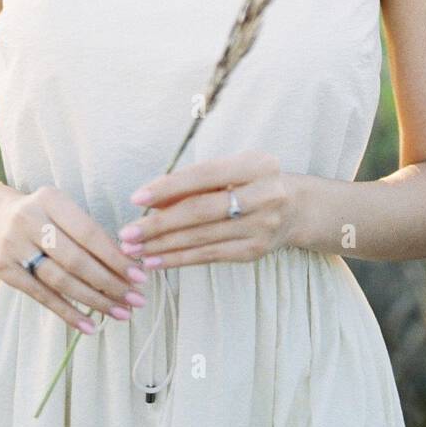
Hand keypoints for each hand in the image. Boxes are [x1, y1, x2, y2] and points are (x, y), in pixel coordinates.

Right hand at [0, 185, 148, 333]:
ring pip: (60, 281)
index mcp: (51, 200)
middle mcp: (29, 220)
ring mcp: (14, 246)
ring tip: (120, 313)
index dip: (116, 257)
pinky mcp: (5, 271)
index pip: (89, 233)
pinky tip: (89, 326)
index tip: (140, 276)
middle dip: (110, 283)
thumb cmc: (42, 216)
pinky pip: (41, 296)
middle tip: (136, 300)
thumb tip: (129, 265)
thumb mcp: (62, 210)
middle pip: (75, 260)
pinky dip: (68, 313)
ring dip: (94, 301)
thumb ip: (89, 233)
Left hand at [118, 150, 295, 268]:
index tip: (136, 199)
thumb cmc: (252, 182)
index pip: (203, 176)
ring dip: (162, 246)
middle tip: (128, 233)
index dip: (168, 187)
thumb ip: (194, 182)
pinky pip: (209, 256)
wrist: (297, 208)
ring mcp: (261, 226)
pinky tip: (156, 261)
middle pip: (200, 211)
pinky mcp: (254, 251)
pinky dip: (179, 259)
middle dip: (158, 224)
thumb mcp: (231, 170)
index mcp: (256, 165)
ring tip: (134, 250)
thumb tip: (149, 200)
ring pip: (201, 238)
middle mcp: (263, 195)